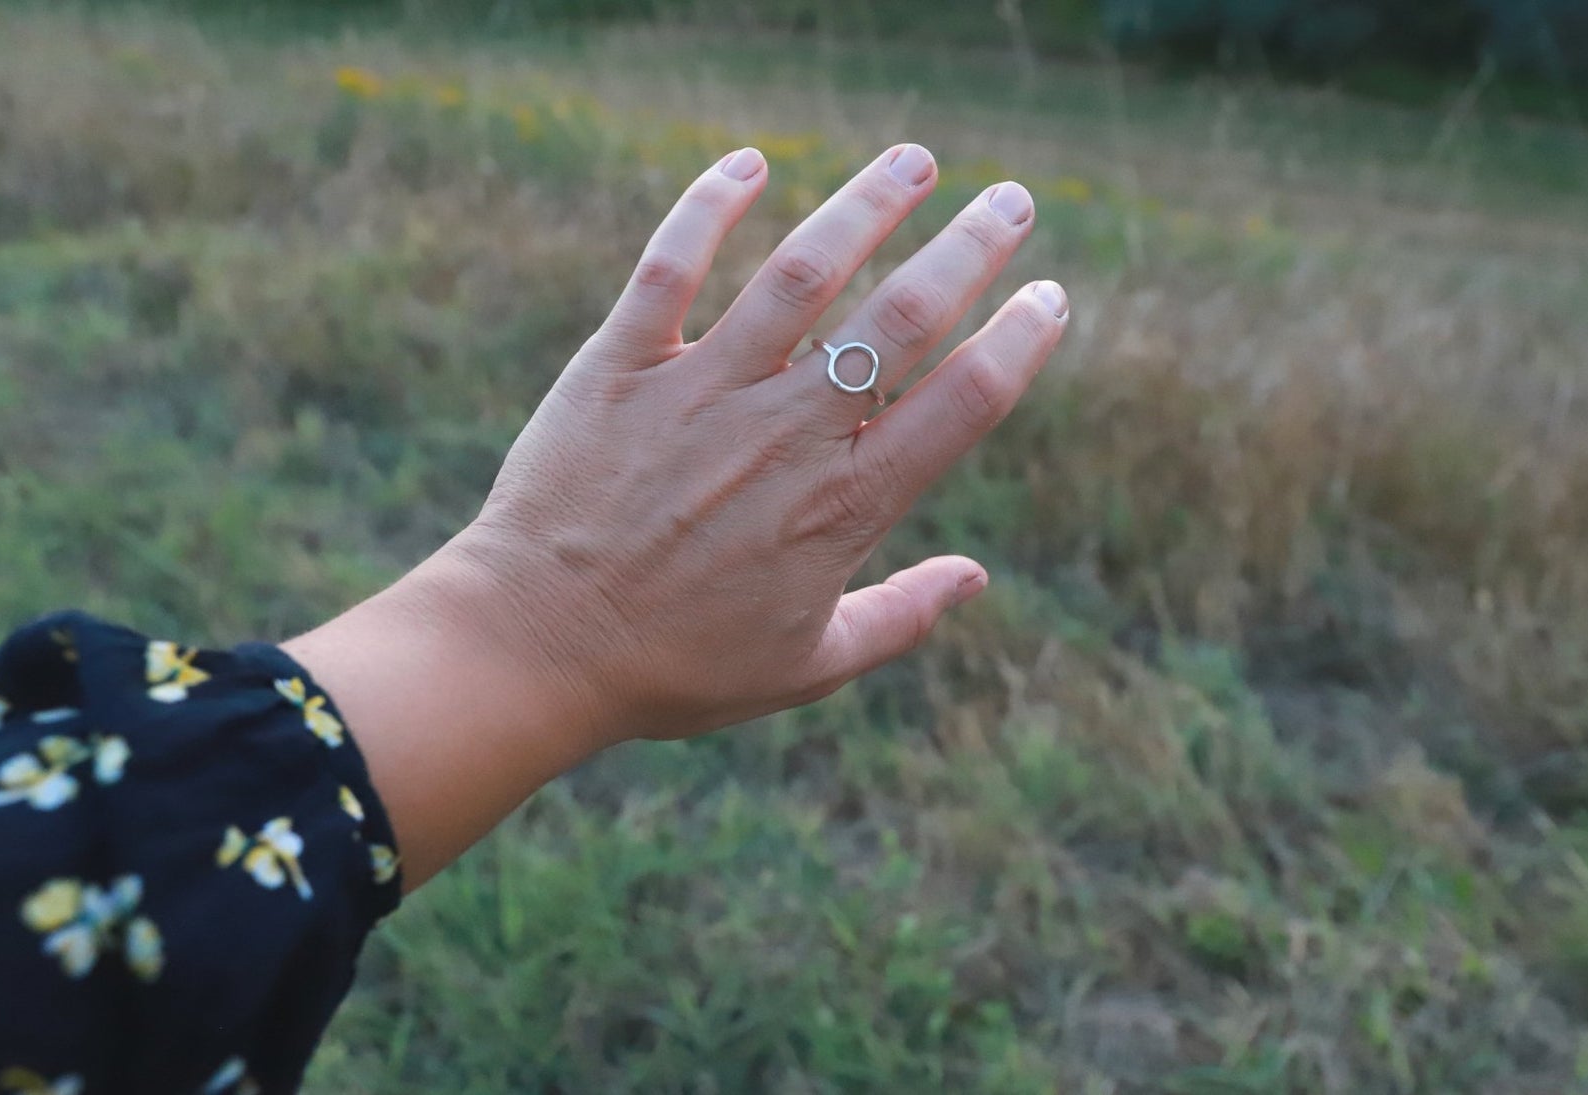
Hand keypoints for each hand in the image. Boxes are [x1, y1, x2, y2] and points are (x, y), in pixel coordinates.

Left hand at [285, 144, 1068, 886]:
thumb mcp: (807, 667)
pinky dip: (708, 206)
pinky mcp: (622, 365)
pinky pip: (672, 265)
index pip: (962, 402)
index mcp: (843, 505)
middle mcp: (785, 432)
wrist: (536, 648)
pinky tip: (748, 162)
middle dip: (971, 247)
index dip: (1020, 340)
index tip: (1050, 296)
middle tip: (1013, 198)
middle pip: (904, 317)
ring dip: (866, 204)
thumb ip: (900, 618)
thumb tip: (977, 579)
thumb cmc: (674, 669)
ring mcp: (703, 390)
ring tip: (912, 159)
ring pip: (802, 271)